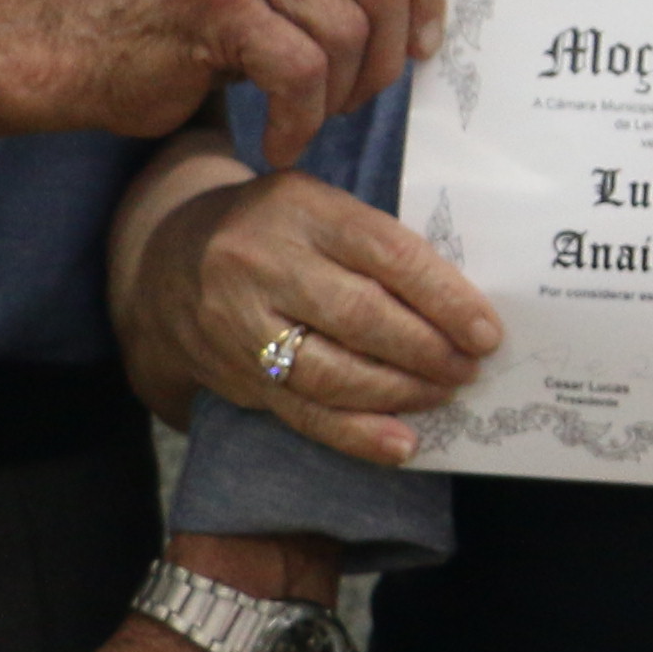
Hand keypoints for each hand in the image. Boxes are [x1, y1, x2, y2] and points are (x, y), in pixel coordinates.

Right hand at [52, 0, 443, 165]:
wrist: (77, 47)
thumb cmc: (188, 24)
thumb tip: (427, 16)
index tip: (424, 45)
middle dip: (387, 58)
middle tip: (356, 97)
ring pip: (347, 31)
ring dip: (341, 94)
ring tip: (308, 115)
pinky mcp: (216, 2)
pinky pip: (302, 72)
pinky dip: (300, 121)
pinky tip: (280, 139)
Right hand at [132, 168, 501, 464]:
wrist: (166, 262)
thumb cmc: (274, 232)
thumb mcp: (318, 209)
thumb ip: (376, 245)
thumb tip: (462, 306)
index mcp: (300, 208)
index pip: (386, 254)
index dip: (444, 297)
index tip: (485, 330)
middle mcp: (263, 263)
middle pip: (360, 316)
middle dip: (427, 350)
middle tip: (470, 367)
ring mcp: (240, 323)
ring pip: (331, 372)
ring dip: (400, 392)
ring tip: (443, 393)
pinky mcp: (233, 374)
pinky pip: (302, 413)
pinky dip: (357, 434)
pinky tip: (401, 443)